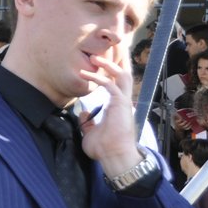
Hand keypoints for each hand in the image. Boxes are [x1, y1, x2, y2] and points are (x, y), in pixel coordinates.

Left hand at [74, 51, 143, 174]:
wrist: (114, 157)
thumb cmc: (104, 148)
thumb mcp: (91, 132)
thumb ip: (88, 121)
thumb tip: (84, 113)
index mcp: (117, 106)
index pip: (116, 84)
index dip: (111, 71)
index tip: (102, 61)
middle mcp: (122, 101)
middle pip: (124, 74)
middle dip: (116, 61)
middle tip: (105, 49)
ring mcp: (123, 102)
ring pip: (121, 76)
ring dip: (109, 65)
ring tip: (95, 57)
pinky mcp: (120, 105)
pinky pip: (110, 85)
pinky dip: (98, 78)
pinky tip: (85, 74)